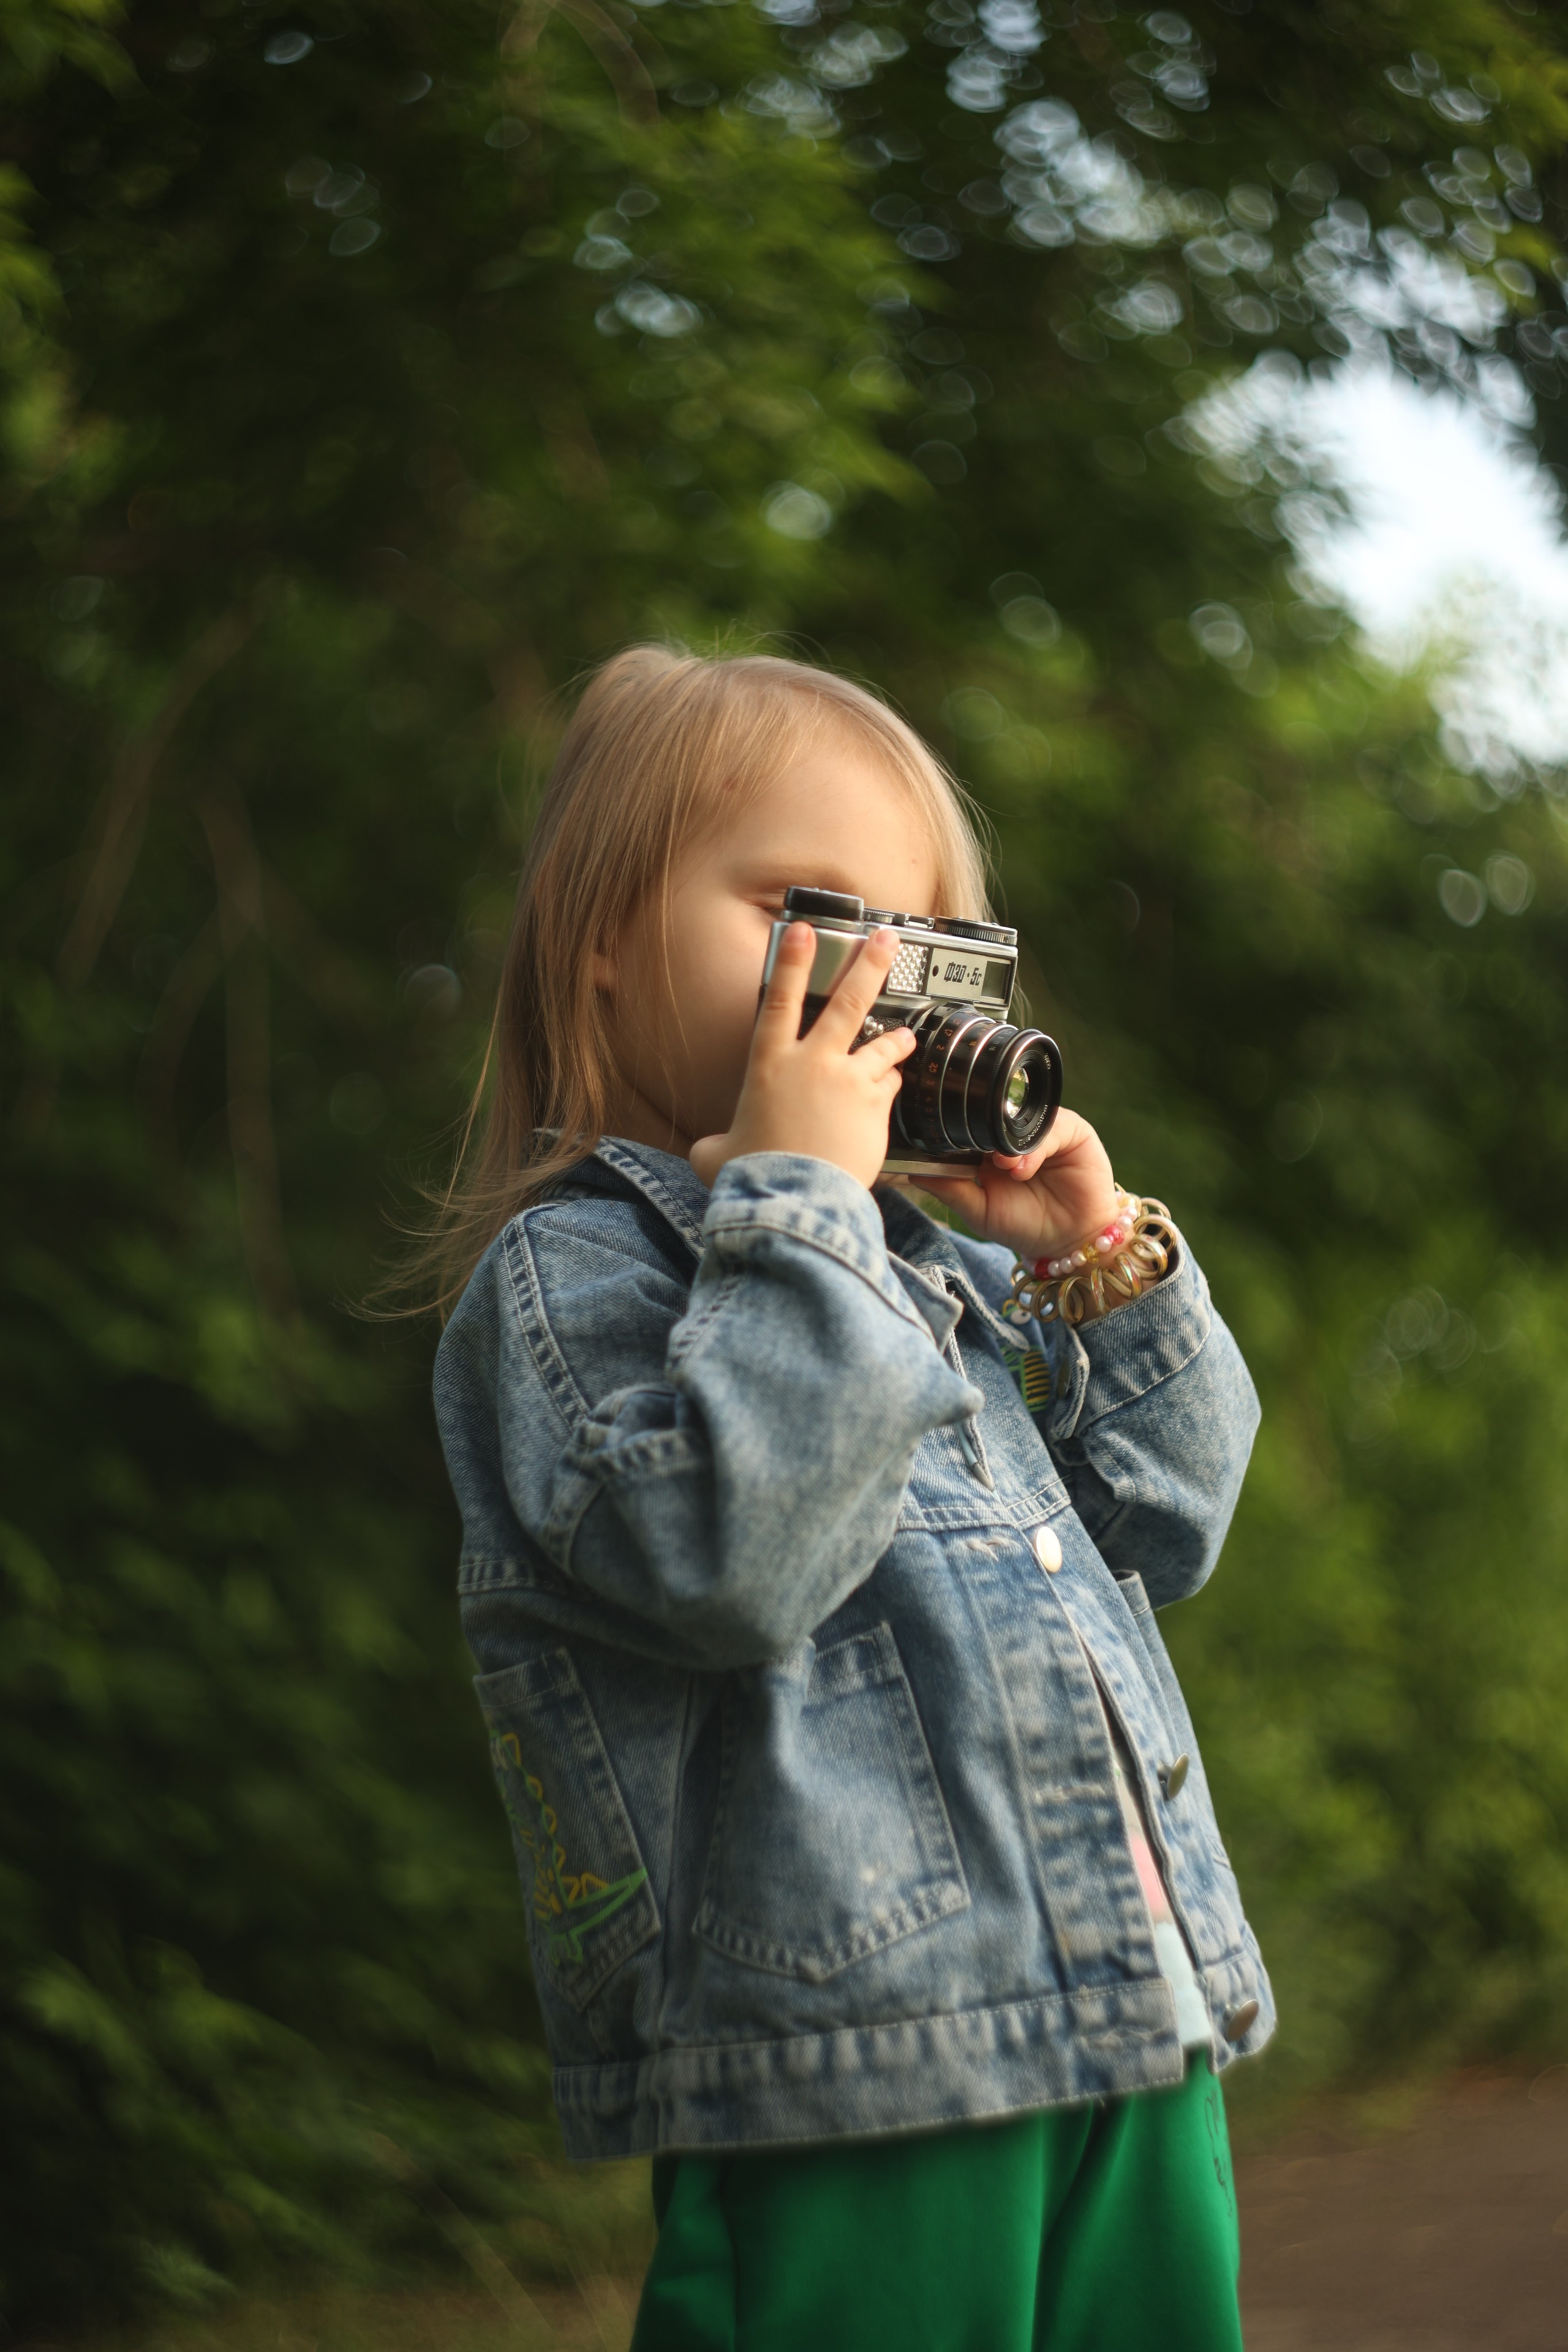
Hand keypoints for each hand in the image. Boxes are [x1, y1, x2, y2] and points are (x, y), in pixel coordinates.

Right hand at [690, 924, 916, 1190]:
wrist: (793, 1199)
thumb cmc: (752, 1177)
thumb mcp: (716, 1155)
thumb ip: (715, 1143)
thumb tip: (709, 1150)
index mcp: (769, 1065)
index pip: (780, 999)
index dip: (794, 961)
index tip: (805, 931)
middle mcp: (810, 1063)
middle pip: (846, 1002)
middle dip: (869, 964)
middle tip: (887, 941)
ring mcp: (846, 1080)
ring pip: (881, 1044)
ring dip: (895, 1038)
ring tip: (905, 1035)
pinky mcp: (873, 1104)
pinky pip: (889, 1085)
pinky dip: (890, 1084)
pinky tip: (891, 1088)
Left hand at [918, 1108, 1120, 1265]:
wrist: (1068, 1242)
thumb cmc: (1023, 1225)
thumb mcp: (978, 1210)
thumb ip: (949, 1188)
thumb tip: (912, 1170)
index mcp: (988, 1146)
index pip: (968, 1125)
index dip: (955, 1132)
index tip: (942, 1142)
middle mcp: (1014, 1133)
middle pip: (992, 1114)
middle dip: (980, 1132)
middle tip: (974, 1156)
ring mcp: (1043, 1130)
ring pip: (1021, 1120)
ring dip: (1008, 1143)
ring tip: (1004, 1167)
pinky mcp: (1073, 1132)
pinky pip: (1052, 1127)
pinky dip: (1035, 1148)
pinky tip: (1023, 1169)